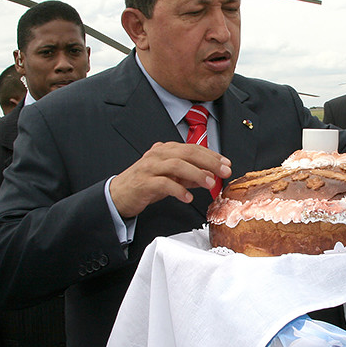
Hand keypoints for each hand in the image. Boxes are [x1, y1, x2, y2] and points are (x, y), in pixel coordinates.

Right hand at [108, 141, 231, 217]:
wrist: (119, 195)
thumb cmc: (145, 184)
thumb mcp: (171, 178)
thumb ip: (189, 176)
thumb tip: (210, 176)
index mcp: (166, 150)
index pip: (193, 148)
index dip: (212, 155)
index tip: (226, 164)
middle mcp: (158, 155)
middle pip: (188, 152)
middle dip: (209, 161)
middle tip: (224, 171)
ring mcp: (150, 168)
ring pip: (177, 165)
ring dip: (197, 174)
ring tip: (210, 184)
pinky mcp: (144, 182)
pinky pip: (164, 183)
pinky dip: (178, 190)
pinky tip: (188, 198)